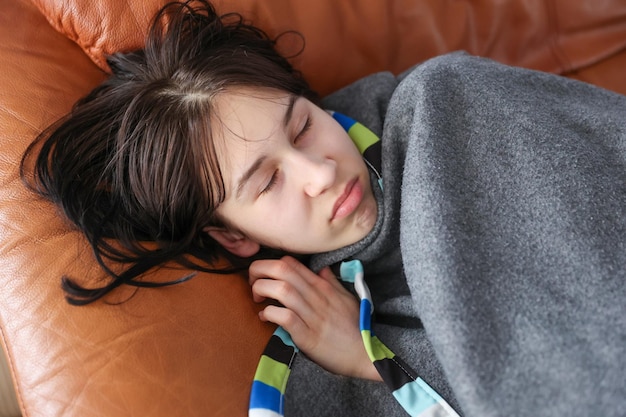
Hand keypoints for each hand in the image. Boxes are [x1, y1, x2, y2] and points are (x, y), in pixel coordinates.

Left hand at [248, 256, 380, 380]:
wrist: (365, 354)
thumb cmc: (355, 326)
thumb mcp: (346, 298)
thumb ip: (331, 282)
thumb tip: (321, 270)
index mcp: (322, 286)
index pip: (292, 263)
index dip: (270, 263)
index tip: (264, 275)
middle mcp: (316, 296)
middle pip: (282, 270)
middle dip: (259, 270)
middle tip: (253, 283)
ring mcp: (312, 316)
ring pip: (282, 290)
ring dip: (262, 290)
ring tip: (258, 299)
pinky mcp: (308, 336)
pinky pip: (285, 317)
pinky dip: (270, 314)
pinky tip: (265, 317)